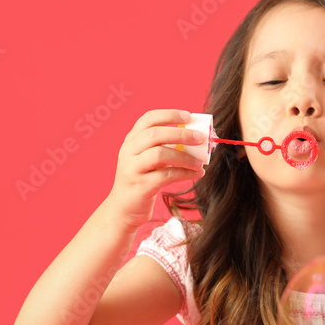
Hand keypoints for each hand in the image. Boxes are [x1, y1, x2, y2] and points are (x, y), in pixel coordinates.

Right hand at [104, 109, 206, 227]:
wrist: (124, 209)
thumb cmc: (142, 181)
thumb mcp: (149, 160)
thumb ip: (166, 148)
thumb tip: (196, 140)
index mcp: (131, 140)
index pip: (148, 119)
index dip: (169, 114)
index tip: (188, 116)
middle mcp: (129, 151)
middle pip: (155, 134)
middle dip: (181, 133)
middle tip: (200, 138)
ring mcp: (132, 169)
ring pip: (160, 154)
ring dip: (184, 156)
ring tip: (200, 162)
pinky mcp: (140, 186)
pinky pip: (166, 175)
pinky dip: (185, 173)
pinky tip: (196, 174)